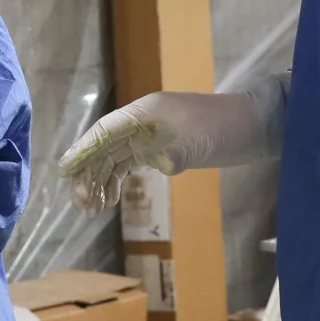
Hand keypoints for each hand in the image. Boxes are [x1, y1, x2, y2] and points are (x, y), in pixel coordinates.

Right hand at [56, 78, 283, 212]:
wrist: (255, 127)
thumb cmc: (227, 128)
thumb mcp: (203, 141)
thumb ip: (179, 152)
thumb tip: (160, 165)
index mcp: (147, 112)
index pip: (106, 130)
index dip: (84, 149)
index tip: (65, 170)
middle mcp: (144, 122)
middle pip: (106, 146)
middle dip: (89, 173)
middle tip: (81, 203)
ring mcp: (152, 135)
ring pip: (115, 158)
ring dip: (101, 180)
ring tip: (91, 208)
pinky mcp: (162, 148)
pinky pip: (130, 164)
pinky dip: (118, 181)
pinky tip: (110, 199)